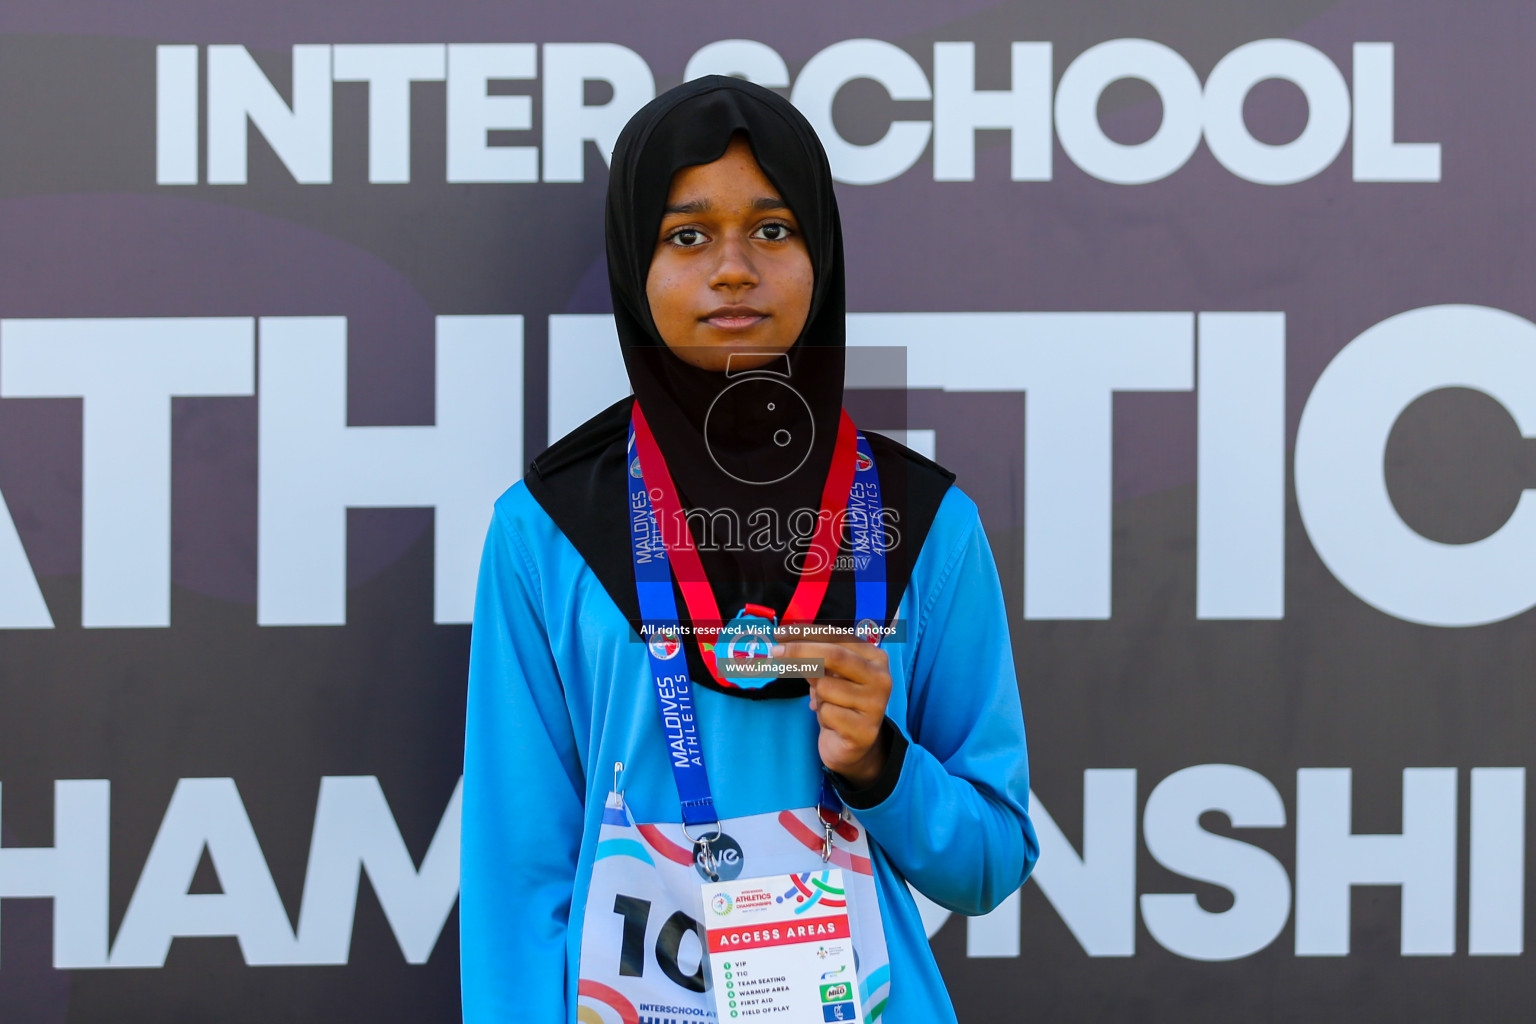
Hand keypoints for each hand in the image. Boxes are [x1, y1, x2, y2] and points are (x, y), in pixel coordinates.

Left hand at [772, 638, 891, 787]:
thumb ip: (813, 656)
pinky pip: (827, 713)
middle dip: (800, 651)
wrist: (853, 744)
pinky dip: (822, 716)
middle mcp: (881, 677)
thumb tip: (783, 642)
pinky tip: (833, 722)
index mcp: (874, 657)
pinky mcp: (865, 730)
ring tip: (828, 706)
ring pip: (825, 687)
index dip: (806, 633)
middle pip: (834, 656)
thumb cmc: (839, 701)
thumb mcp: (827, 674)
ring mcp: (876, 704)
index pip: (838, 636)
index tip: (779, 633)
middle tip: (775, 652)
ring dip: (817, 696)